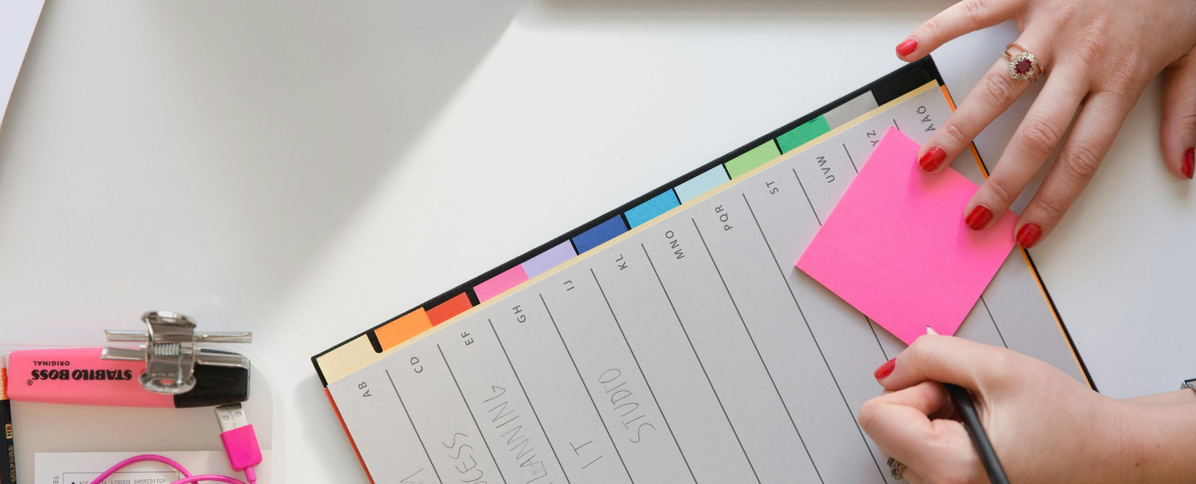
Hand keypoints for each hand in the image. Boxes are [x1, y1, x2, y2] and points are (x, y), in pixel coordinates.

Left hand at [858, 335, 1195, 482]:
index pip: (876, 416)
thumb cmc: (1066, 419)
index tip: (953, 390)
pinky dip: (943, 430)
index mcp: (948, 468)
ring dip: (935, 416)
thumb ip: (932, 356)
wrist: (1106, 452)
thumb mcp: (997, 366)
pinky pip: (920, 447)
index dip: (912, 390)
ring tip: (985, 419)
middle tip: (976, 403)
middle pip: (886, 425)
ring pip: (902, 434)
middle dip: (924, 401)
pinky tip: (981, 430)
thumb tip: (889, 370)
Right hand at [895, 0, 1195, 247]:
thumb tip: (1181, 164)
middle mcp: (1081, 56)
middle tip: (973, 213)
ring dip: (960, 128)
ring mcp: (1048, 23)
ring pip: (996, 87)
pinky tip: (907, 51)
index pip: (1081, 156)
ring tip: (931, 160)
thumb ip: (1187, 111)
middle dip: (999, 182)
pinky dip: (937, 30)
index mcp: (1121, 77)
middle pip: (1034, 134)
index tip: (1025, 231)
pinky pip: (974, 11)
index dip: (1052, 201)